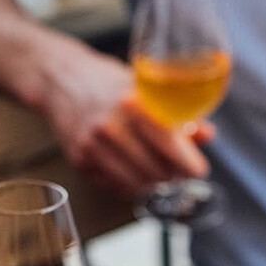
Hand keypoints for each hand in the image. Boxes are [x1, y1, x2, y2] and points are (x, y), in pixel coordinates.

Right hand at [39, 37, 213, 197]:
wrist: (58, 79)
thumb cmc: (105, 81)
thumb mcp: (142, 86)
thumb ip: (175, 112)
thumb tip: (207, 135)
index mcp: (132, 103)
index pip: (170, 144)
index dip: (189, 164)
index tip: (198, 171)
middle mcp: (111, 127)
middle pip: (156, 171)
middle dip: (173, 177)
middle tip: (180, 174)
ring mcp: (93, 146)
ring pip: (136, 184)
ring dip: (153, 185)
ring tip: (160, 175)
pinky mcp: (80, 160)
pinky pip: (114, 186)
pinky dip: (129, 185)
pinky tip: (133, 173)